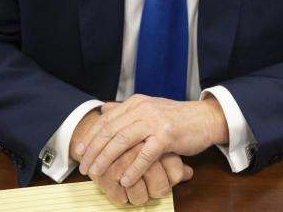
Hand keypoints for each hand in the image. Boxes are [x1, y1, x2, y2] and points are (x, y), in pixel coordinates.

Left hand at [69, 111, 192, 204]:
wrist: (204, 118)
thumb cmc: (176, 118)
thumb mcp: (149, 109)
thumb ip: (126, 110)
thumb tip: (103, 109)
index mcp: (136, 103)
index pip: (106, 120)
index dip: (90, 136)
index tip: (78, 152)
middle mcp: (143, 109)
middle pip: (110, 131)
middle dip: (93, 150)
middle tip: (84, 167)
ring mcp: (155, 121)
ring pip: (123, 141)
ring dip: (107, 159)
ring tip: (97, 173)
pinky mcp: (167, 135)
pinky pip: (145, 154)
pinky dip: (133, 168)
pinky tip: (125, 179)